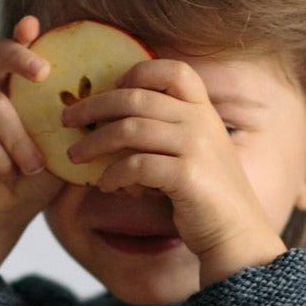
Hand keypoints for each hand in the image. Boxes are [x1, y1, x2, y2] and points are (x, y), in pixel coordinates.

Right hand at [0, 16, 62, 280]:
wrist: (7, 207)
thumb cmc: (42, 173)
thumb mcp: (68, 147)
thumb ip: (81, 123)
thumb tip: (115, 105)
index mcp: (23, 86)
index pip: (22, 48)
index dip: (23, 34)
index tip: (33, 26)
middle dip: (19, 57)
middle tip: (43, 73)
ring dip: (18, 139)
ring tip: (33, 166)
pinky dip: (1, 158)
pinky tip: (7, 173)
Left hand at [62, 58, 286, 283]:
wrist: (237, 234)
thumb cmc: (206, 195)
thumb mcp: (194, 151)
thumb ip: (166, 130)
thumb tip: (110, 121)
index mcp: (203, 110)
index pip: (173, 70)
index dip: (138, 72)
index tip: (112, 87)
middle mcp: (201, 121)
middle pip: (136, 97)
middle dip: (94, 106)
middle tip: (67, 118)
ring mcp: (196, 147)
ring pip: (129, 129)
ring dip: (94, 142)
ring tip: (75, 155)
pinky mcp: (187, 177)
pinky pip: (135, 165)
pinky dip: (113, 175)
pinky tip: (105, 185)